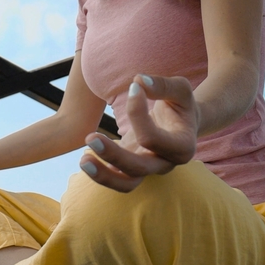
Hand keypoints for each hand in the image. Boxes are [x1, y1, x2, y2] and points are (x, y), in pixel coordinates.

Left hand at [79, 75, 200, 191]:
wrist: (182, 124)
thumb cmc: (180, 104)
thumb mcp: (181, 89)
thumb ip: (163, 85)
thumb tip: (138, 81)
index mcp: (182, 146)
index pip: (152, 138)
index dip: (136, 113)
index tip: (132, 87)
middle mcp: (166, 164)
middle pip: (138, 168)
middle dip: (113, 155)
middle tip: (89, 138)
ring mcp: (148, 170)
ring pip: (126, 184)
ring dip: (103, 175)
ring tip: (83, 159)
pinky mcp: (133, 169)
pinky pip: (116, 179)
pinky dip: (100, 173)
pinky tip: (86, 158)